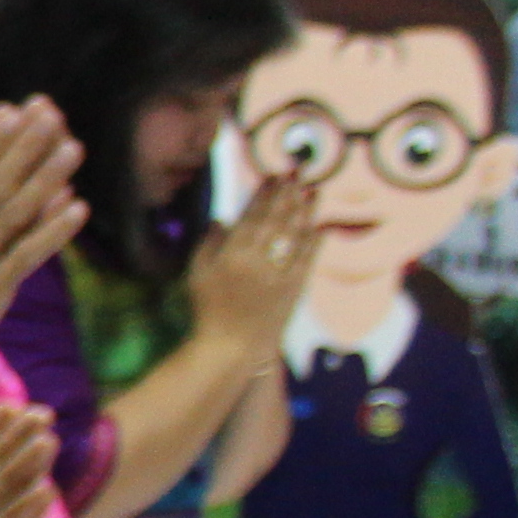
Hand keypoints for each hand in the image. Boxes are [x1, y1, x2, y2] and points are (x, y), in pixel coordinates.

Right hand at [184, 170, 322, 361]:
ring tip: (314, 189)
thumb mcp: (197, 274)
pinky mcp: (296, 287)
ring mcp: (281, 273)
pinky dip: (315, 241)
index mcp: (233, 253)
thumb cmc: (209, 309)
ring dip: (306, 210)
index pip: (252, 215)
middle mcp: (259, 259)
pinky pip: (308, 258)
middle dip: (288, 193)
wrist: (233, 345)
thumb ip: (208, 244)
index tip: (273, 175)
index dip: (264, 193)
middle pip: (277, 219)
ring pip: (296, 235)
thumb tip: (222, 219)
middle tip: (298, 172)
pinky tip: (320, 225)